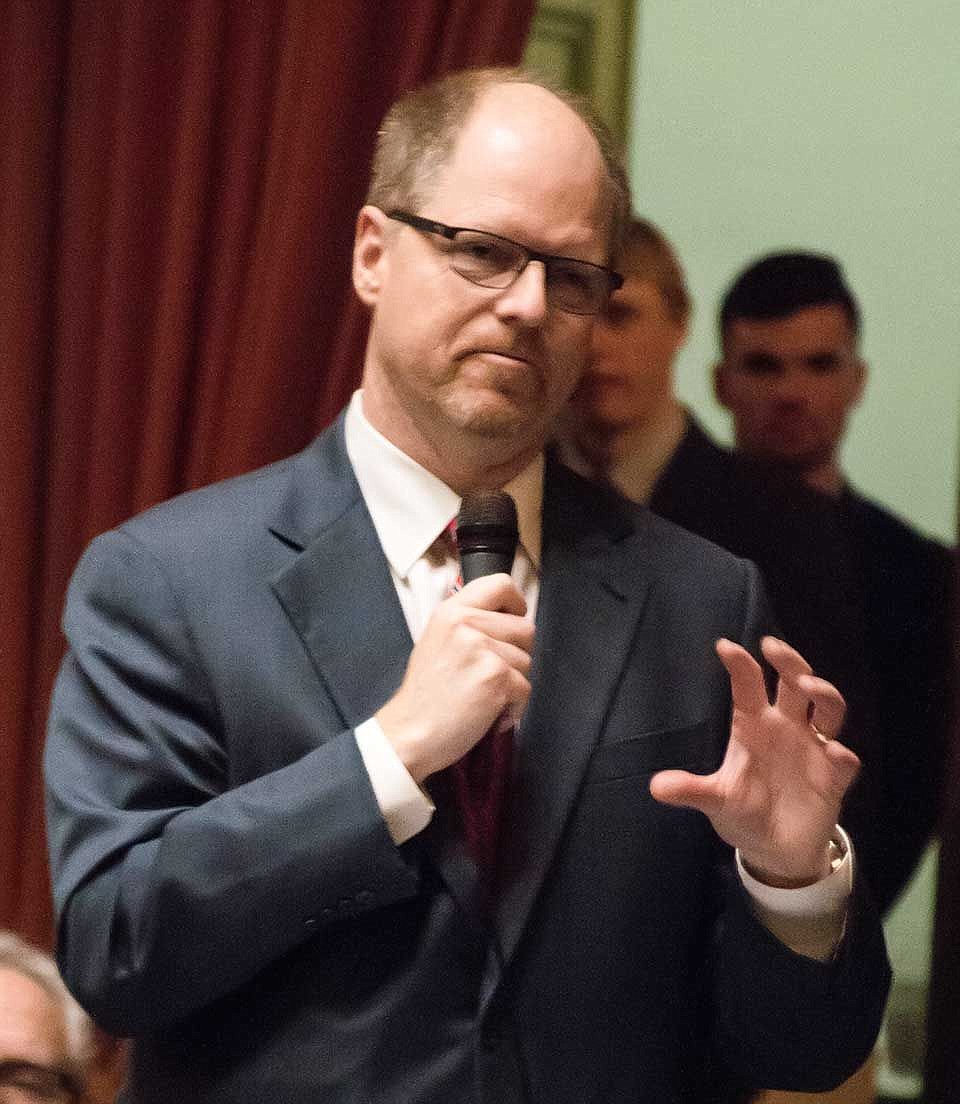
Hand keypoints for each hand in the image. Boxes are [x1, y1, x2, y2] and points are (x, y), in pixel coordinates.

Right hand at [376, 574, 533, 782]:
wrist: (408, 733)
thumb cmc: (425, 696)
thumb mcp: (437, 641)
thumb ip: (468, 624)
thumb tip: (510, 619)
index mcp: (450, 611)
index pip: (500, 584)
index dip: (515, 604)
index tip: (511, 622)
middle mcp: (465, 623)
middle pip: (525, 628)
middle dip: (517, 656)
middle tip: (489, 675)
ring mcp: (481, 649)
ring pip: (527, 661)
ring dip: (513, 685)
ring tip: (483, 697)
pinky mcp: (495, 677)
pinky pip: (525, 689)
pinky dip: (513, 708)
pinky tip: (488, 714)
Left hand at [650, 636, 859, 886]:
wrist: (774, 850)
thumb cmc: (743, 811)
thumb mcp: (715, 800)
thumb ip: (691, 790)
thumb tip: (655, 787)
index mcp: (753, 726)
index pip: (748, 685)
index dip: (740, 664)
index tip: (724, 646)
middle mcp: (786, 729)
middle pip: (793, 683)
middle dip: (789, 662)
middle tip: (773, 647)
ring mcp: (812, 750)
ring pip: (827, 710)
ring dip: (822, 695)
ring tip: (808, 687)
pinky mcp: (833, 778)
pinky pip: (844, 762)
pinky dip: (841, 755)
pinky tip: (834, 752)